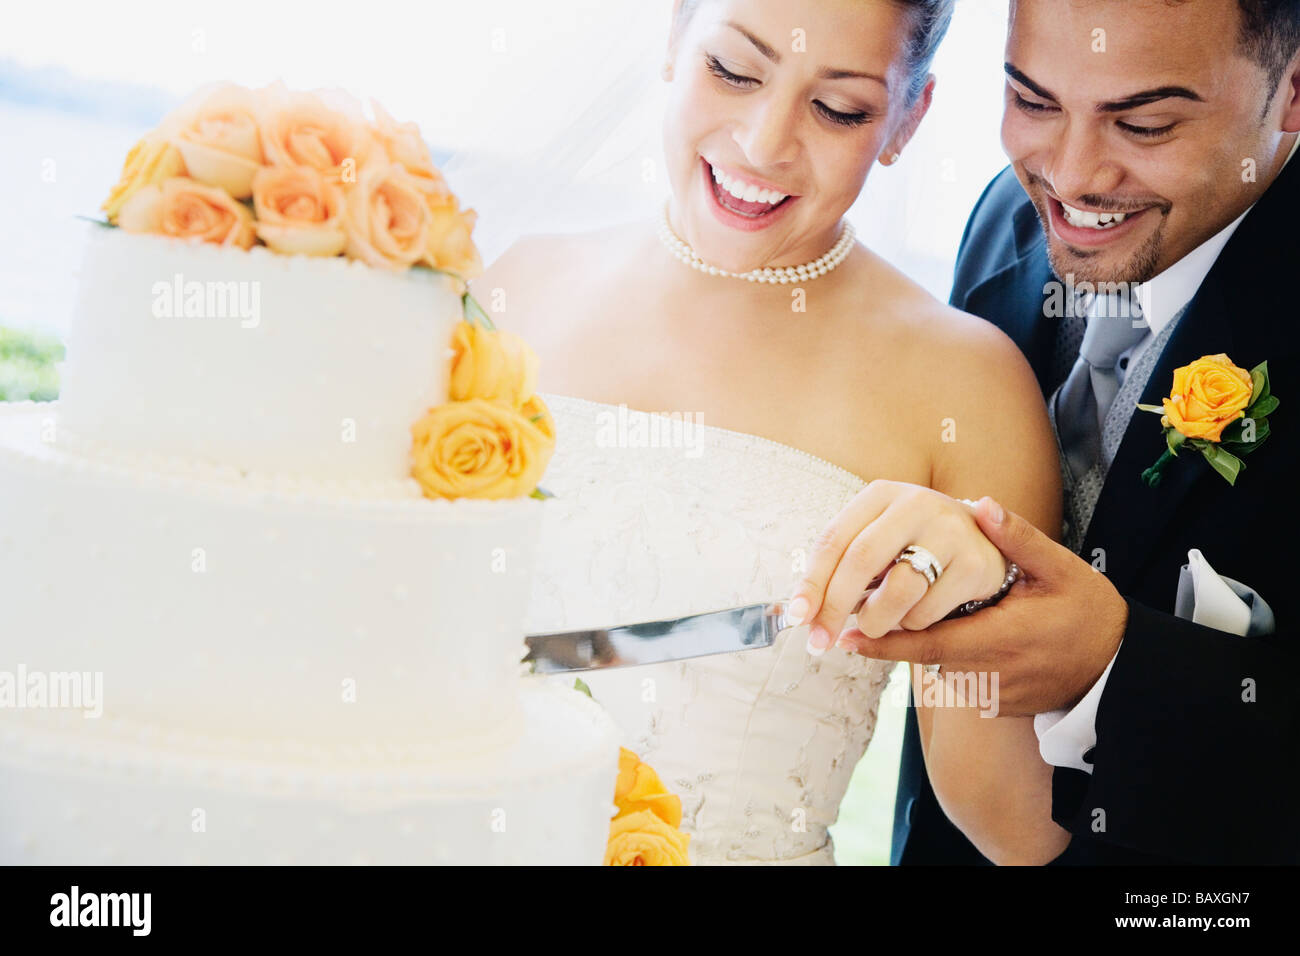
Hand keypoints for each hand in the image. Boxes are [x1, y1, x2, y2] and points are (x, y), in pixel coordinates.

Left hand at [788, 480, 1008, 653]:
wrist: (984, 544)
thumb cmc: (914, 547)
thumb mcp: (878, 541)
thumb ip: (842, 566)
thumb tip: (803, 611)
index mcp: (881, 494)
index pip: (834, 539)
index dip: (811, 581)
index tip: (797, 616)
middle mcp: (916, 503)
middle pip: (861, 560)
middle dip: (834, 607)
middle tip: (820, 640)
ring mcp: (950, 531)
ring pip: (897, 590)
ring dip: (875, 620)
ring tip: (874, 623)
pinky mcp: (975, 564)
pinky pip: (927, 611)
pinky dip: (910, 625)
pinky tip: (915, 614)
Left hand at [835, 497, 1128, 714]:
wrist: (1121, 668)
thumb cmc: (1090, 613)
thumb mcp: (1061, 570)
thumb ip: (1018, 539)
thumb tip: (981, 504)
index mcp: (999, 638)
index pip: (928, 643)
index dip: (884, 642)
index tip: (847, 635)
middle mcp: (991, 673)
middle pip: (925, 657)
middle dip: (889, 638)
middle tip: (850, 619)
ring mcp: (994, 694)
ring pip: (940, 670)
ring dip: (919, 647)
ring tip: (889, 618)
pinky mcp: (998, 705)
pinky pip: (961, 681)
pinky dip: (947, 660)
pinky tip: (943, 634)